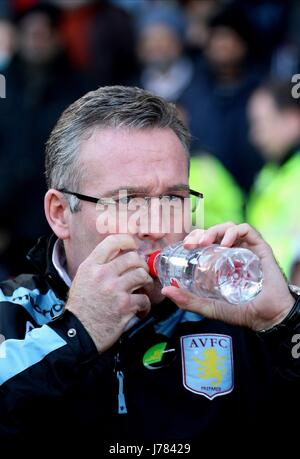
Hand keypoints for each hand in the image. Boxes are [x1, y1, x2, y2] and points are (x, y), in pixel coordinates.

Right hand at [66, 235, 152, 351]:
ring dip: (147, 283)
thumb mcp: (82, 279)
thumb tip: (119, 255)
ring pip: (142, 275)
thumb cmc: (81, 308)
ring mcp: (114, 290)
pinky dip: (145, 305)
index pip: (112, 242)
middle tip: (142, 272)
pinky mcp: (124, 306)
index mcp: (90, 266)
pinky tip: (140, 308)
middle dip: (142, 264)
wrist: (77, 334)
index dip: (127, 241)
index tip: (133, 246)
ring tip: (144, 289)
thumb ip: (98, 266)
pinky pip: (144, 299)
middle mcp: (102, 275)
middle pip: (133, 258)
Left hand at [161, 223, 294, 330]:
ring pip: (229, 227)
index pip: (206, 242)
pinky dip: (234, 232)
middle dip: (201, 233)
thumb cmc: (241, 312)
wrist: (267, 317)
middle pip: (216, 232)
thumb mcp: (209, 306)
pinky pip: (247, 230)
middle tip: (191, 244)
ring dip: (215, 230)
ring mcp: (247, 249)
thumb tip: (165, 291)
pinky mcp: (260, 248)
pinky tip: (226, 244)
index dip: (194, 238)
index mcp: (222, 262)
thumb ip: (188, 301)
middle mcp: (234, 252)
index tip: (185, 246)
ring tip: (206, 242)